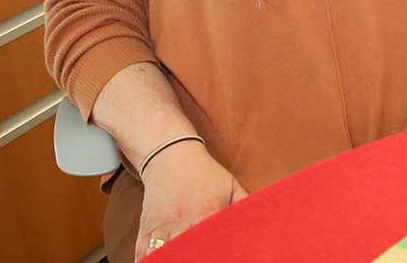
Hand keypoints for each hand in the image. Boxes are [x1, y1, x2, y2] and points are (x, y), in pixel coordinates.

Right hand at [136, 143, 246, 259]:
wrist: (171, 155)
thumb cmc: (205, 173)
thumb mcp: (231, 185)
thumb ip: (245, 205)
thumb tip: (263, 221)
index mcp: (207, 214)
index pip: (212, 244)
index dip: (215, 254)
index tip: (220, 256)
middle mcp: (183, 222)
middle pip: (186, 251)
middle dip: (191, 257)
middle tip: (197, 259)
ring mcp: (162, 226)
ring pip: (162, 254)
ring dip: (169, 259)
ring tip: (177, 262)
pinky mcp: (146, 227)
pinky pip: (143, 251)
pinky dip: (148, 259)